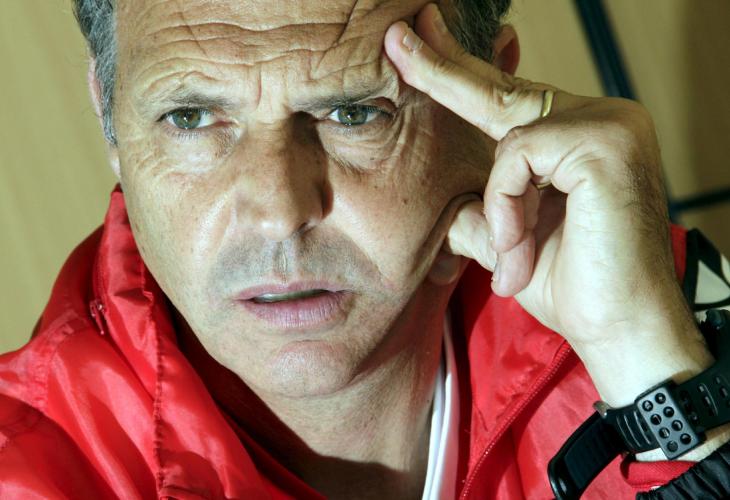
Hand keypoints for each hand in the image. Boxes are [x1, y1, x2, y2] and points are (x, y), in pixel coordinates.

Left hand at [383, 6, 728, 439]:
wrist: (618, 330)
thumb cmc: (571, 287)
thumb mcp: (507, 238)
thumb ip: (480, 206)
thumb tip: (439, 195)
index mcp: (579, 138)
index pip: (509, 98)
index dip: (459, 71)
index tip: (415, 43)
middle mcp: (601, 118)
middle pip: (501, 90)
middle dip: (441, 69)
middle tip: (397, 36)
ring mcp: (609, 122)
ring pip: (508, 133)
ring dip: (501, 204)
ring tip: (518, 254)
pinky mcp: (605, 139)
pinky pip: (518, 154)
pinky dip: (509, 202)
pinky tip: (525, 242)